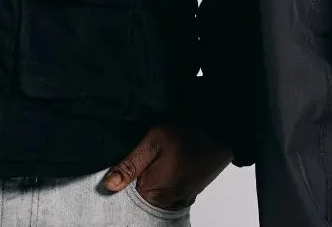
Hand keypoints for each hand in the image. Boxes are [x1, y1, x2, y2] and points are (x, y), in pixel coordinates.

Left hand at [102, 121, 230, 211]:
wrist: (222, 130)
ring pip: (156, 194)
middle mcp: (167, 201)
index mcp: (154, 192)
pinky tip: (167, 164)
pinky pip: (170, 192)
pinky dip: (165, 181)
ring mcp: (180, 198)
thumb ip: (130, 165)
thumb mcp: (153, 142)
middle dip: (137, 180)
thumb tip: (109, 185)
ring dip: (152, 180)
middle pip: (141, 196)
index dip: (123, 181)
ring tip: (157, 159)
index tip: (125, 166)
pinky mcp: (190, 192)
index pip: (126, 197)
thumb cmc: (189, 133)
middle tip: (144, 158)